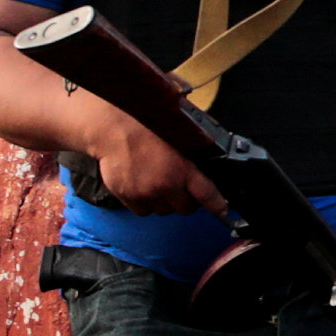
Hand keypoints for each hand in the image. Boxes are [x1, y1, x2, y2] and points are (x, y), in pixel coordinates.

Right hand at [83, 116, 225, 216]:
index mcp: (183, 170)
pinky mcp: (129, 199)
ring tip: (159, 183)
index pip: (208, 196)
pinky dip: (146, 203)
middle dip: (187, 200)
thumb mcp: (178, 131)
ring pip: (164, 211)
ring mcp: (146, 195)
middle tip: (182, 188)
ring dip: (165, 202)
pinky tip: (143, 187)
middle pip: (185, 209)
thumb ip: (196, 143)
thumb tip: (211, 145)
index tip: (222, 211)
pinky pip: (144, 211)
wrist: (112, 130)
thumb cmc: (145, 124)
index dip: (218, 206)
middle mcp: (166, 187)